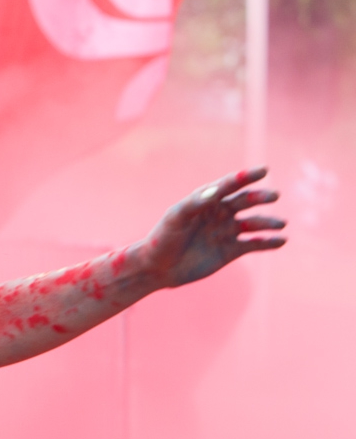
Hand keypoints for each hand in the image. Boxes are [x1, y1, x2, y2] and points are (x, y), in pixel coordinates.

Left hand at [135, 167, 285, 289]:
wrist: (158, 268)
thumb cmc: (163, 238)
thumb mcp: (175, 218)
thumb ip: (195, 203)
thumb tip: (216, 190)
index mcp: (206, 200)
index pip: (229, 185)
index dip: (246, 176)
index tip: (263, 170)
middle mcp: (220, 213)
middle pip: (245, 201)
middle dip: (260, 197)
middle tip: (274, 195)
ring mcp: (227, 231)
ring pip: (254, 223)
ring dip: (268, 222)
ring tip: (280, 223)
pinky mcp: (231, 250)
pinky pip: (254, 244)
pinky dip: (268, 242)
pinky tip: (281, 241)